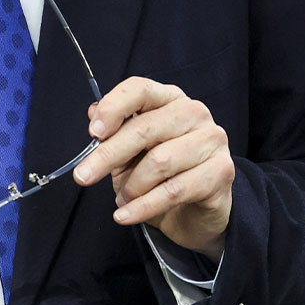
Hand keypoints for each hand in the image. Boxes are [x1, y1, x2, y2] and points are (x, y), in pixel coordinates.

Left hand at [72, 77, 233, 261]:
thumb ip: (114, 134)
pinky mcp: (221, 171)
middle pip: (145, 129)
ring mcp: (212, 140)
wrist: (196, 214)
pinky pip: (174, 190)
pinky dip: (144, 206)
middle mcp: (194, 113)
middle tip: (83, 176)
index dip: (114, 107)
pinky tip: (126, 215)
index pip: (140, 89)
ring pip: (160, 161)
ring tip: (121, 200)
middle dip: (109, 155)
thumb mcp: (130, 154)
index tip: (93, 132)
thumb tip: (93, 112)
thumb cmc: (161, 176)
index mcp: (170, 99)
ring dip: (132, 186)